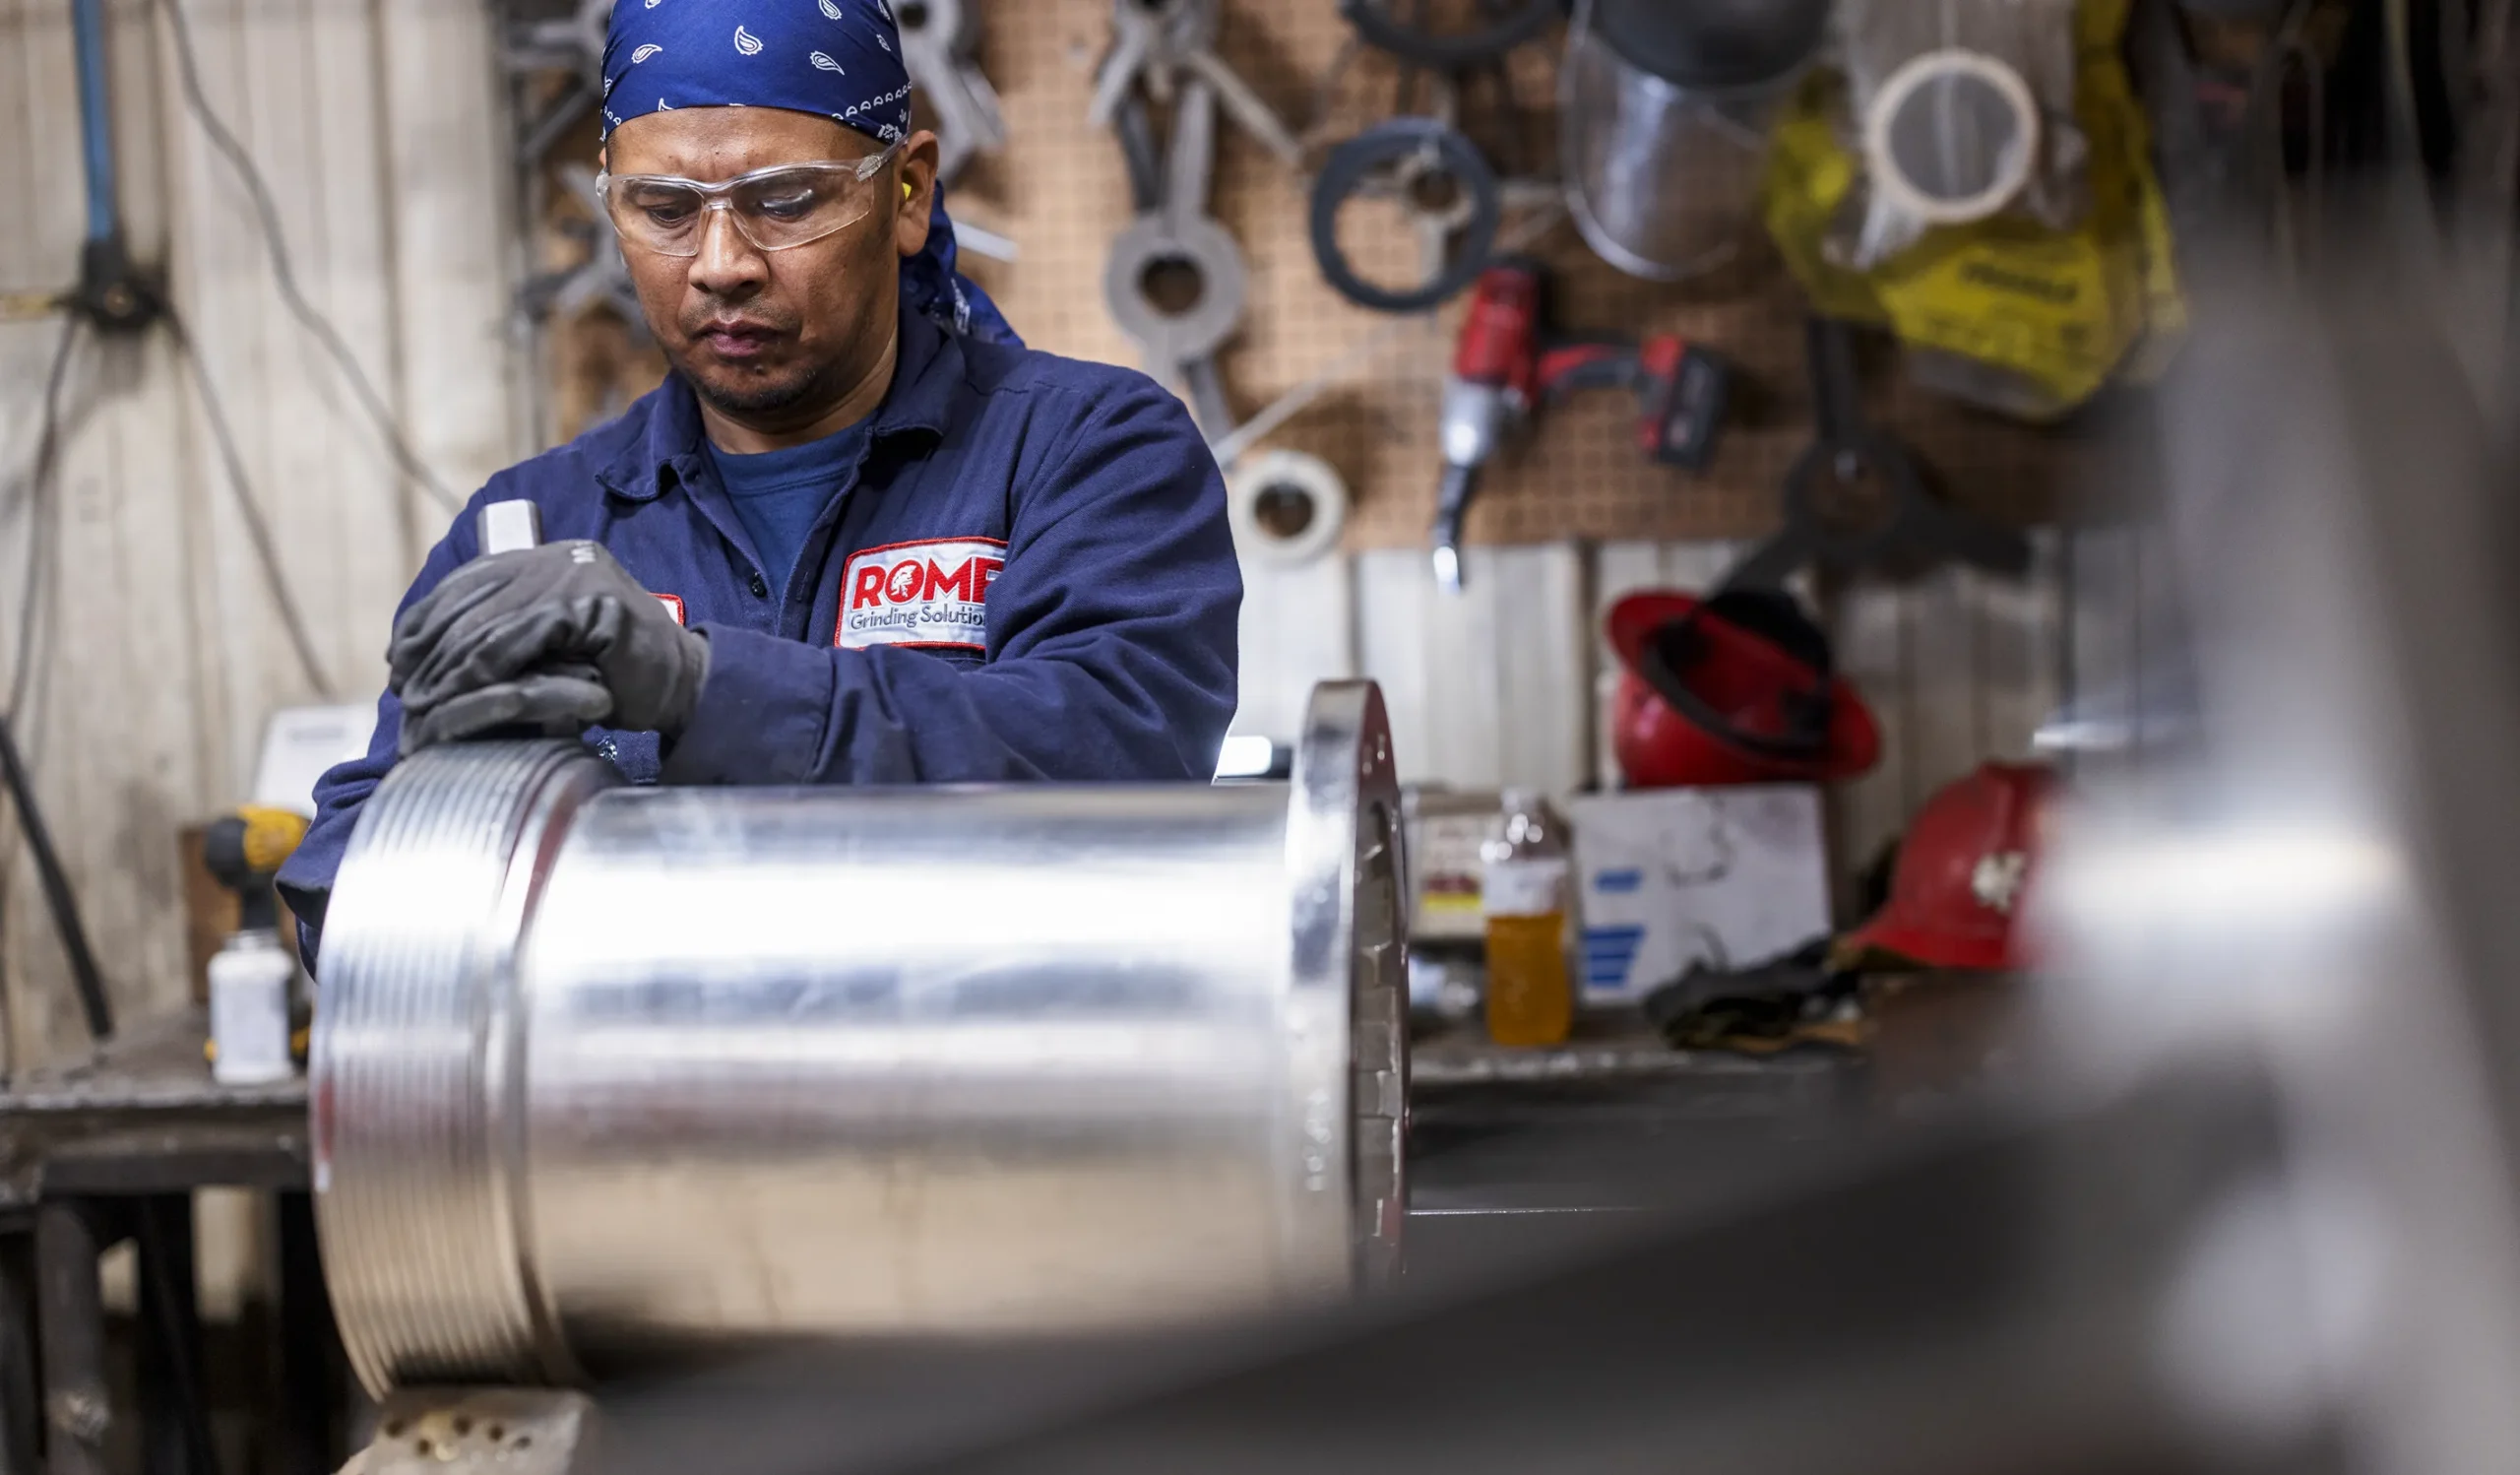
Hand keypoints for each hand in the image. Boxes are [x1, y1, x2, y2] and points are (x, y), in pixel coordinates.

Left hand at [389, 542, 709, 754]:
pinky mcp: (593, 602)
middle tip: (402, 686)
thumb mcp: (547, 647)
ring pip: (491, 618)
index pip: (468, 581)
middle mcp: (559, 556)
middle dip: (430, 646)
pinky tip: (463, 691)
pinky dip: (486, 666)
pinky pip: (523, 635)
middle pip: (472, 598)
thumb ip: (506, 633)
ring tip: (425, 698)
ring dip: (450, 663)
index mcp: (545, 557)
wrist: (680, 684)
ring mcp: (578, 574)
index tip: (397, 659)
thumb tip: (430, 648)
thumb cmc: (611, 675)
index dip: (426, 618)